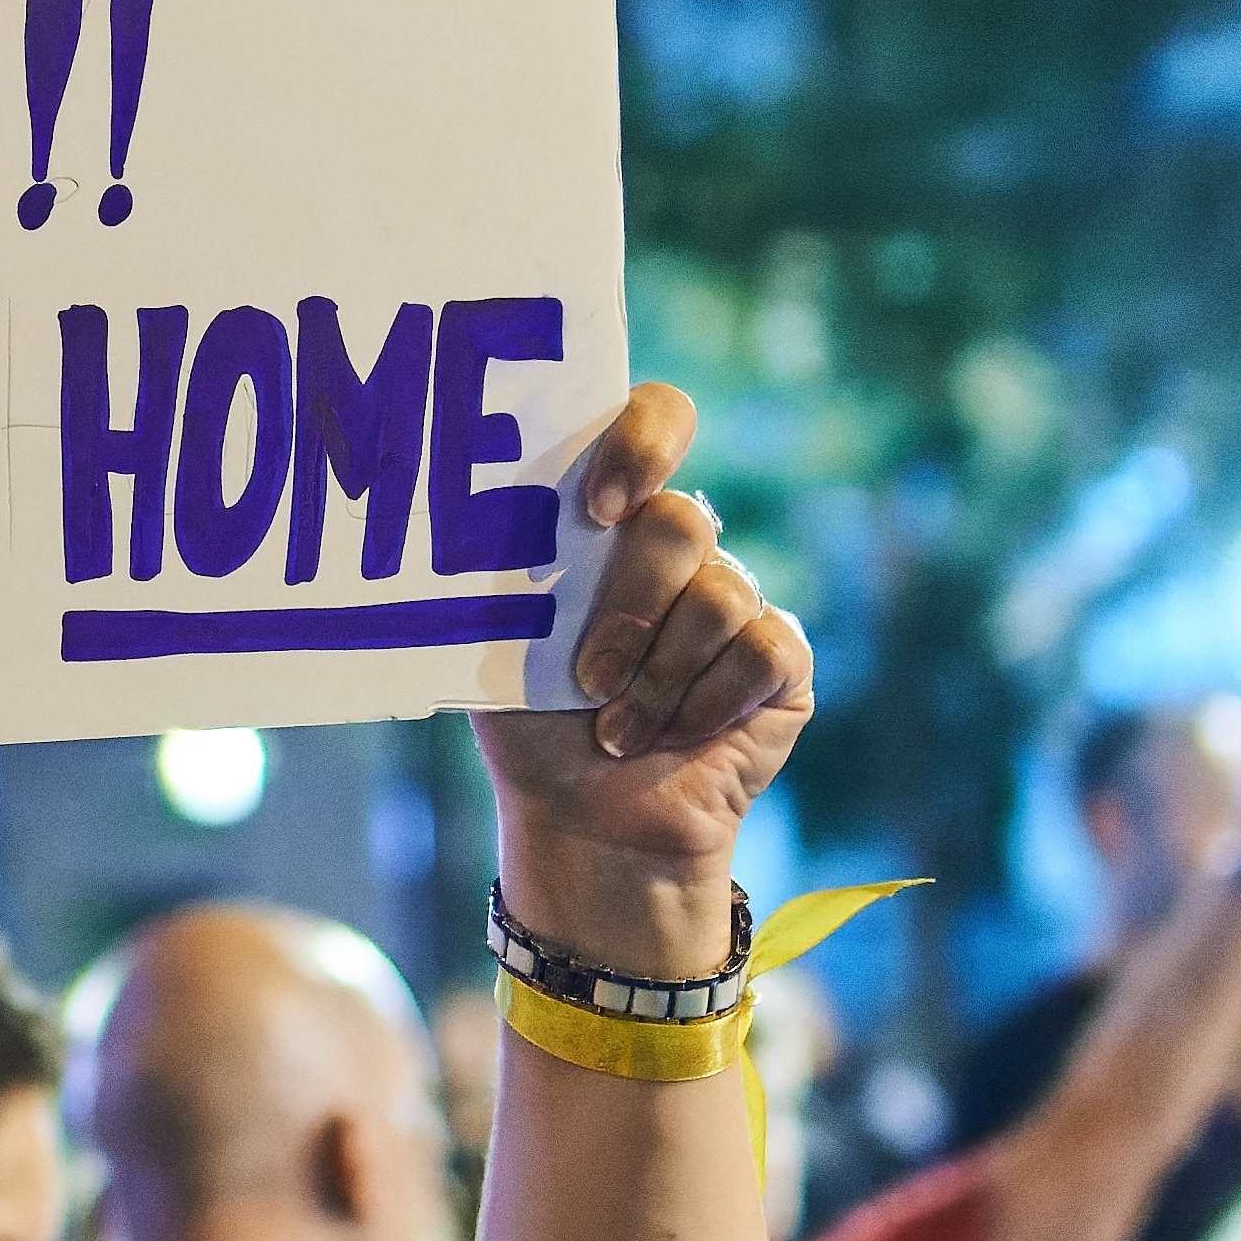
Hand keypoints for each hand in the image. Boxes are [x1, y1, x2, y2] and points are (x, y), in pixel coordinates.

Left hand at [474, 386, 812, 974]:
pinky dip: (707, 704)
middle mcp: (685, 549)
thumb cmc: (535, 727)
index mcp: (617, 521)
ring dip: (658, 680)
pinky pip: (761, 652)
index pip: (656, 419)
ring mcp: (739, 600)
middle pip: (683, 523)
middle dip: (630, 609)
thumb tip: (460, 512)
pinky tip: (680, 736)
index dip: (642, 441)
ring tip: (618, 733)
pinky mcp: (780, 661)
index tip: (600, 508)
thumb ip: (506, 570)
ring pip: (719, 598)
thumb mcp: (501, 642)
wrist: (586, 821)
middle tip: (589, 679)